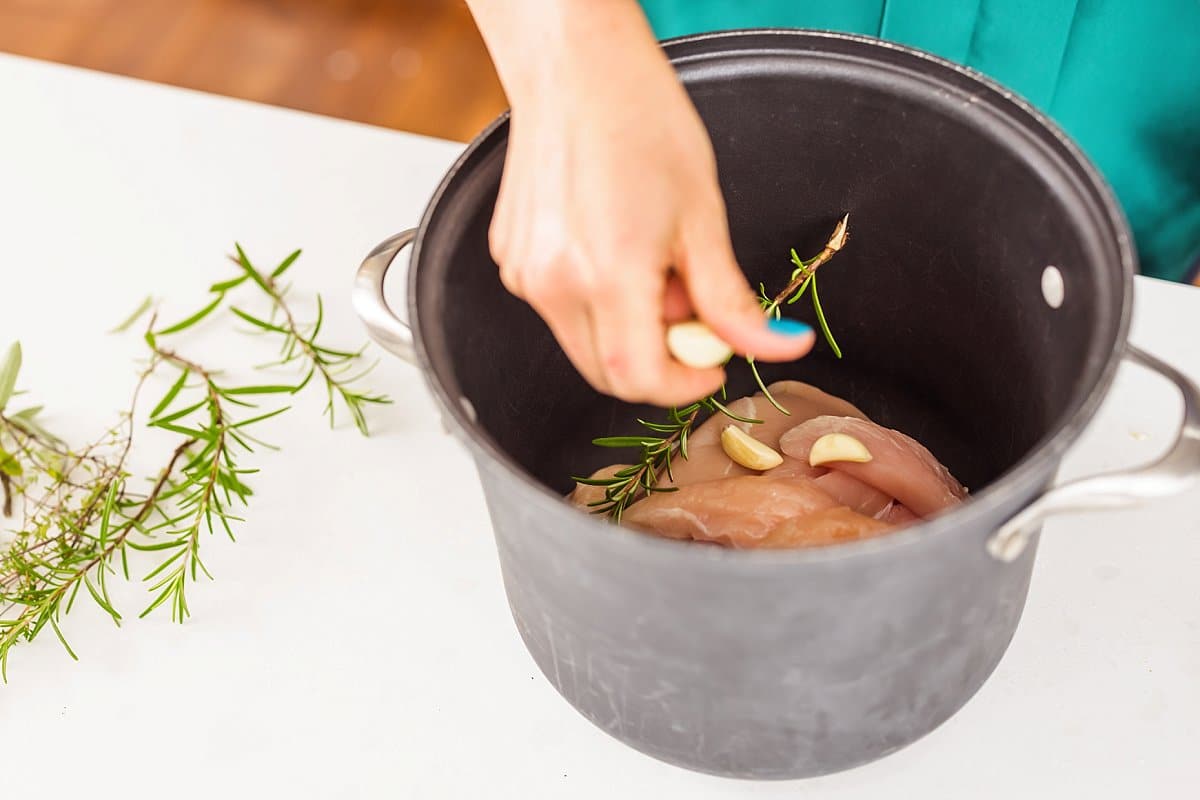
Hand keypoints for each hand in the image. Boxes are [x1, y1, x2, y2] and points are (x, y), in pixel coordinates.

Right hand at [469, 1, 814, 405]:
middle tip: (688, 308)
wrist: (574, 69)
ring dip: (625, 327)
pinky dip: (593, 299)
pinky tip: (611, 244)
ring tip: (648, 263)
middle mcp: (553, 283)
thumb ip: (732, 300)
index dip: (682, 386)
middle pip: (606, 373)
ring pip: (582, 342)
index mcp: (607, 274)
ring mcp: (523, 273)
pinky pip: (558, 308)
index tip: (712, 367)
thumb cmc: (640, 121)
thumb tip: (777, 348)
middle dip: (656, 360)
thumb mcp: (703, 216)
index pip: (639, 379)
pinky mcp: (509, 259)